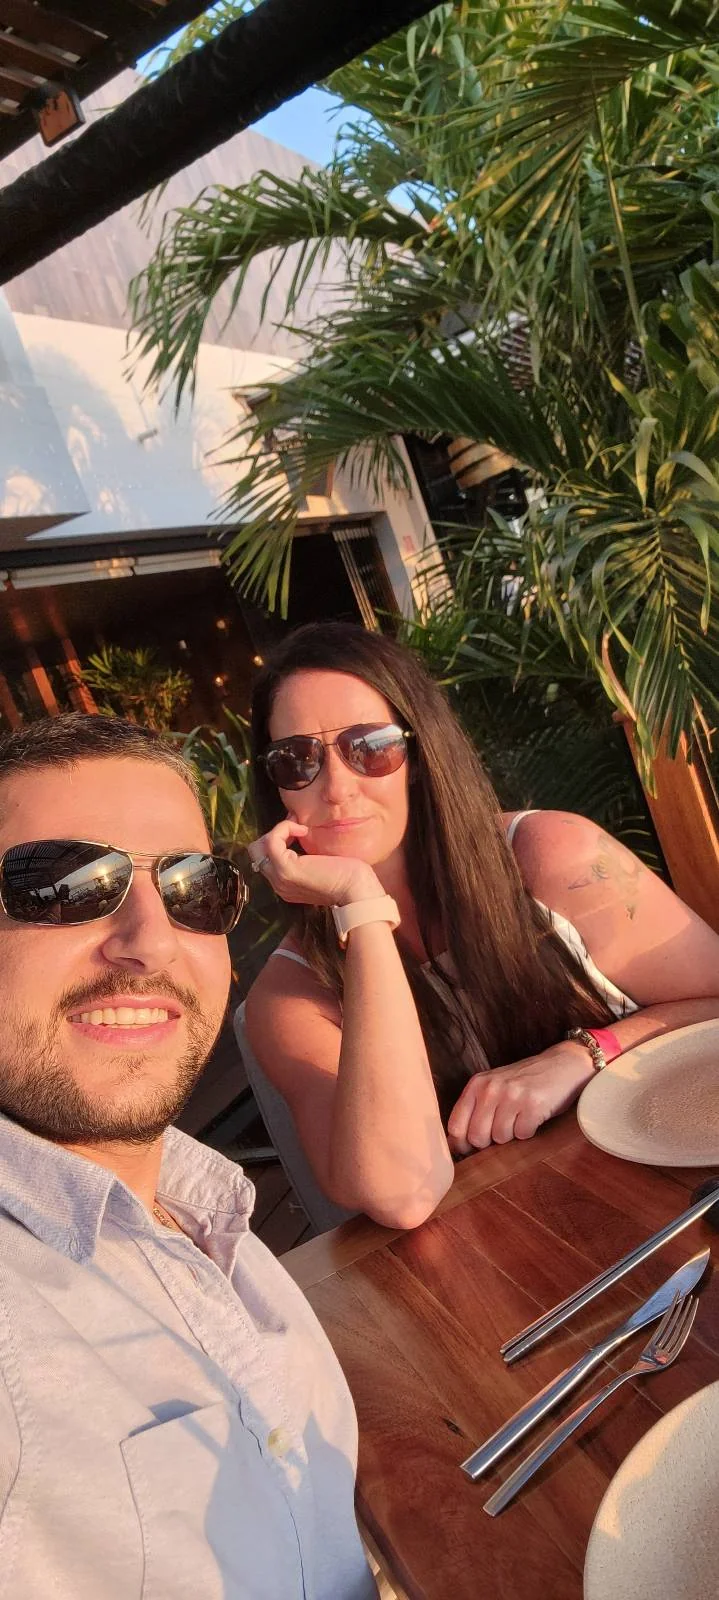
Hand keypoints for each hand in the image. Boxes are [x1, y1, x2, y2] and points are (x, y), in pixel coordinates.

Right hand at [247, 819, 381, 908]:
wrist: (356, 891)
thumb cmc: (347, 877)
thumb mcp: (319, 867)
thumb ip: (305, 859)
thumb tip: (300, 836)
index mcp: (285, 885)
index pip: (265, 859)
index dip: (278, 841)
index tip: (298, 833)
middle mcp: (277, 884)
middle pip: (256, 852)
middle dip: (273, 835)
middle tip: (296, 830)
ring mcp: (279, 878)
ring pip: (258, 847)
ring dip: (278, 831)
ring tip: (300, 830)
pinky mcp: (286, 869)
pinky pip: (271, 841)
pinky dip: (284, 829)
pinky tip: (302, 831)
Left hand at [446, 1041, 595, 1155]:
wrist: (562, 1065)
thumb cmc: (525, 1081)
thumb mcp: (494, 1086)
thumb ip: (475, 1109)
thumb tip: (457, 1147)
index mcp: (477, 1085)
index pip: (456, 1126)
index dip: (461, 1144)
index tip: (469, 1150)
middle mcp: (491, 1088)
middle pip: (477, 1137)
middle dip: (490, 1141)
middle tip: (503, 1129)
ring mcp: (512, 1096)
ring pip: (500, 1138)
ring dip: (512, 1134)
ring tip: (520, 1117)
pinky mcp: (533, 1105)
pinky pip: (523, 1135)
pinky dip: (529, 1131)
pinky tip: (533, 1116)